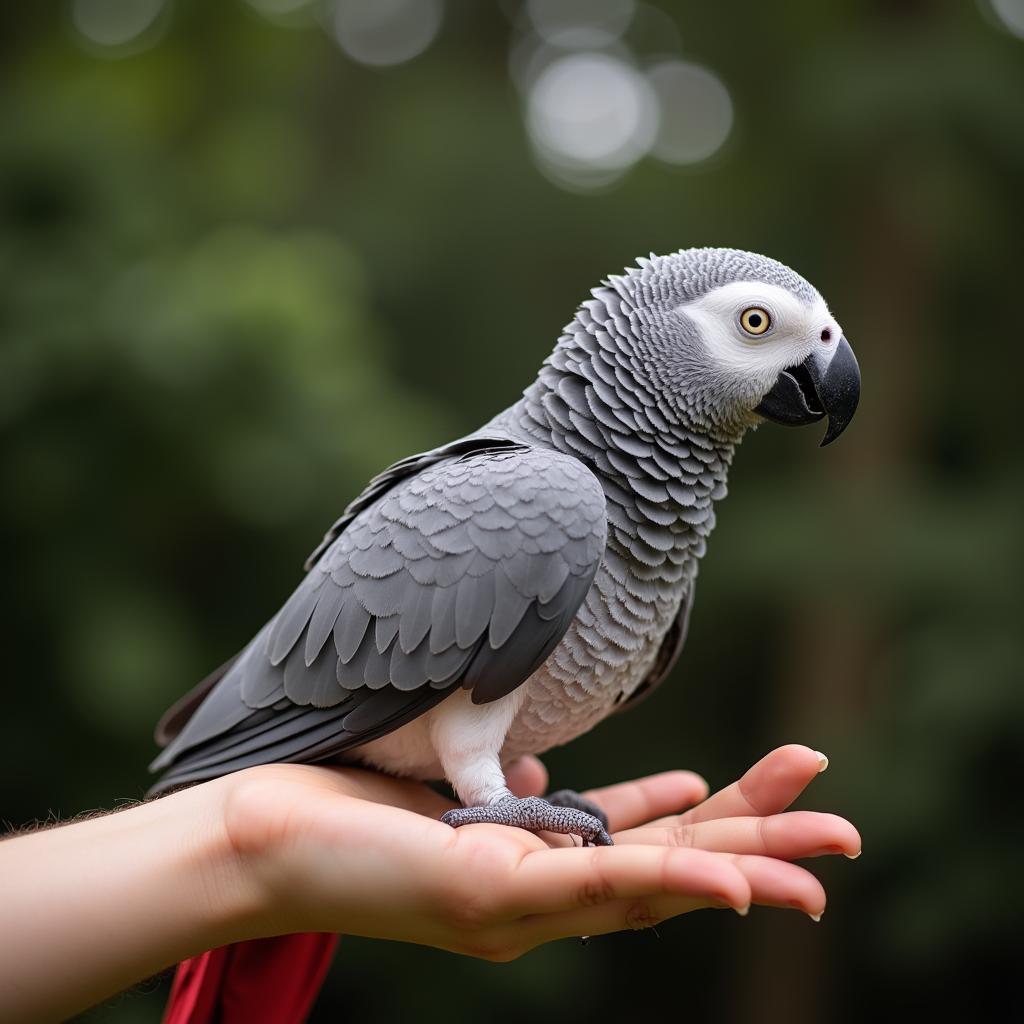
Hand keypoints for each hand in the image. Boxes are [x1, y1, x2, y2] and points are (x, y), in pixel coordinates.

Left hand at [222, 745, 859, 959]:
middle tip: (841, 825)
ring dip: (746, 868)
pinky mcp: (489, 896)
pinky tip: (734, 880)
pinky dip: (670, 880)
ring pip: (656, 887)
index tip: (765, 785)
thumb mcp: (452, 794)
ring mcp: (522, 904)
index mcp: (539, 862)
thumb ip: (507, 791)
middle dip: (761, 844)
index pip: (647, 842)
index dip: (714, 820)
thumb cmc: (353, 807)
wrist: (266, 836)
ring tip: (825, 854)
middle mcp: (543, 895)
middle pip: (674, 868)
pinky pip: (594, 888)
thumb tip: (538, 772)